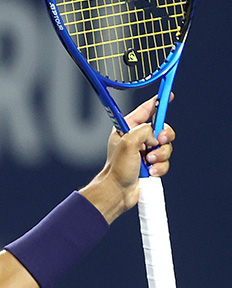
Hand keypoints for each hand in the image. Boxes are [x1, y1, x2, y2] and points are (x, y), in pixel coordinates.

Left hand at [82, 95, 175, 221]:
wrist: (118, 191)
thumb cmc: (117, 168)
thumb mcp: (128, 142)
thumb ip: (144, 130)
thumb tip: (155, 135)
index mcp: (127, 129)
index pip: (145, 111)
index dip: (157, 103)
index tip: (169, 96)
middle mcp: (137, 138)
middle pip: (162, 129)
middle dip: (164, 137)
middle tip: (159, 142)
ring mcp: (144, 152)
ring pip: (166, 147)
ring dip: (160, 155)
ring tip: (148, 162)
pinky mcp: (151, 164)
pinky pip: (165, 161)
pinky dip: (160, 166)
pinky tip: (150, 171)